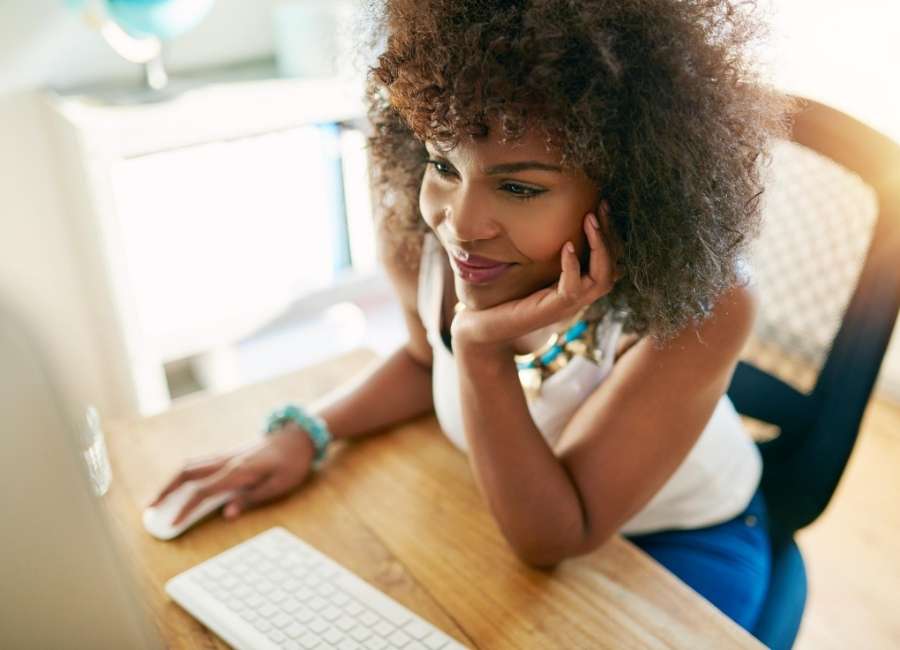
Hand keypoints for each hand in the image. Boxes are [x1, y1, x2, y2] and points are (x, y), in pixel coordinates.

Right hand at [147, 421, 315, 525]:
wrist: (299, 436)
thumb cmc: (292, 463)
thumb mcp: (279, 485)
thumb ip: (252, 499)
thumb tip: (227, 514)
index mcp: (238, 470)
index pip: (203, 491)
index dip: (185, 507)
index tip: (171, 522)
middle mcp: (227, 460)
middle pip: (186, 473)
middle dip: (165, 489)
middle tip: (149, 508)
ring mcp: (226, 455)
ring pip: (190, 466)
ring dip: (171, 481)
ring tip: (157, 498)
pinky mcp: (228, 455)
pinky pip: (199, 464)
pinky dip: (183, 475)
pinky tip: (177, 486)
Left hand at [450, 205, 618, 352]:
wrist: (484, 327)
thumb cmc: (505, 296)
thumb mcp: (532, 270)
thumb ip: (547, 253)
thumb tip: (550, 219)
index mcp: (577, 287)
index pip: (609, 262)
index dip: (610, 235)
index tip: (601, 206)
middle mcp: (579, 298)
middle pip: (612, 269)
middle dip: (610, 236)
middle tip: (600, 207)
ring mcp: (567, 306)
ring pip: (602, 280)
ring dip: (600, 248)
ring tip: (590, 221)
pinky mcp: (552, 310)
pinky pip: (573, 289)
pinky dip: (572, 266)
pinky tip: (566, 246)